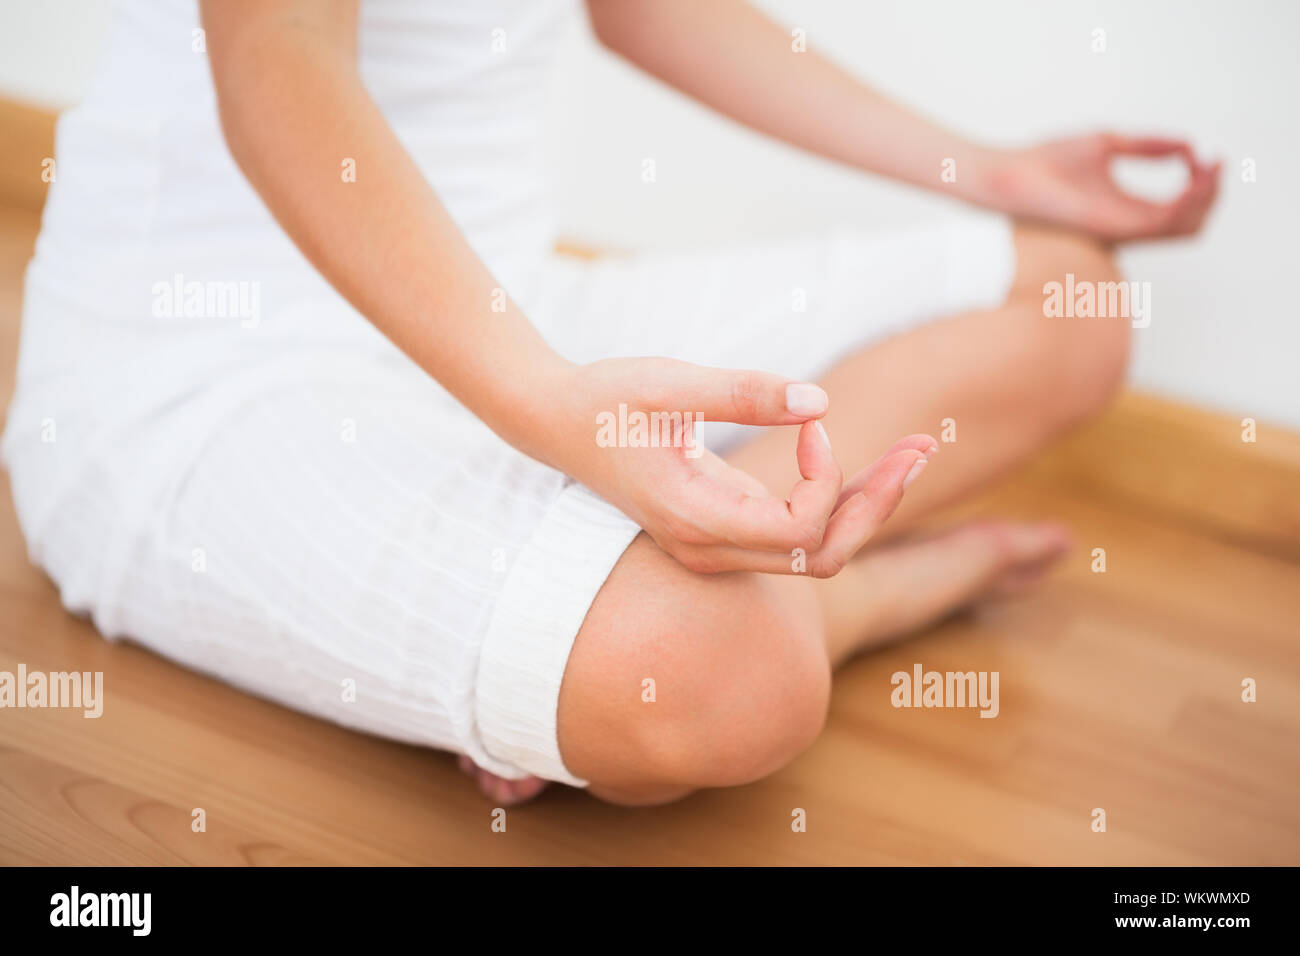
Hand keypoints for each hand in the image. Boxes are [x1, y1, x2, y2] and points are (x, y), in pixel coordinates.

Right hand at [551, 357, 931, 576]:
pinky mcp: (725, 527)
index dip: (827, 483)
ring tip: (915, 451)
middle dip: (879, 505)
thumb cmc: (605, 399)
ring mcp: (718, 545)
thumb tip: (818, 402)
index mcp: (694, 519)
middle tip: (924, 446)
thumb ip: (743, 392)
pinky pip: (796, 531)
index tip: (813, 426)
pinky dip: (838, 499)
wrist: (553, 421)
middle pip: (822, 557)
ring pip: (816, 551)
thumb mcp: (669, 382)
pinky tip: (869, 460)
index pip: (797, 533)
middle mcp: (710, 547)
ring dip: (868, 505)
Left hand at [983, 134, 1220, 241]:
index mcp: (1126, 209)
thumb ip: (1148, 147)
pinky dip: (1187, 201)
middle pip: (1190, 224)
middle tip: (1214, 162)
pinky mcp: (1112, 226)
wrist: (1009, 174)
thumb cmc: (1047, 161)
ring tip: (1208, 167)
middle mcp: (1128, 226)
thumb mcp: (1108, 144)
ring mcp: (1121, 229)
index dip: (1204, 184)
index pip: (1180, 209)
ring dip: (1206, 198)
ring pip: (1185, 228)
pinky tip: (1191, 174)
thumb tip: (1188, 145)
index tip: (1208, 154)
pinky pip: (1164, 223)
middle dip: (1212, 194)